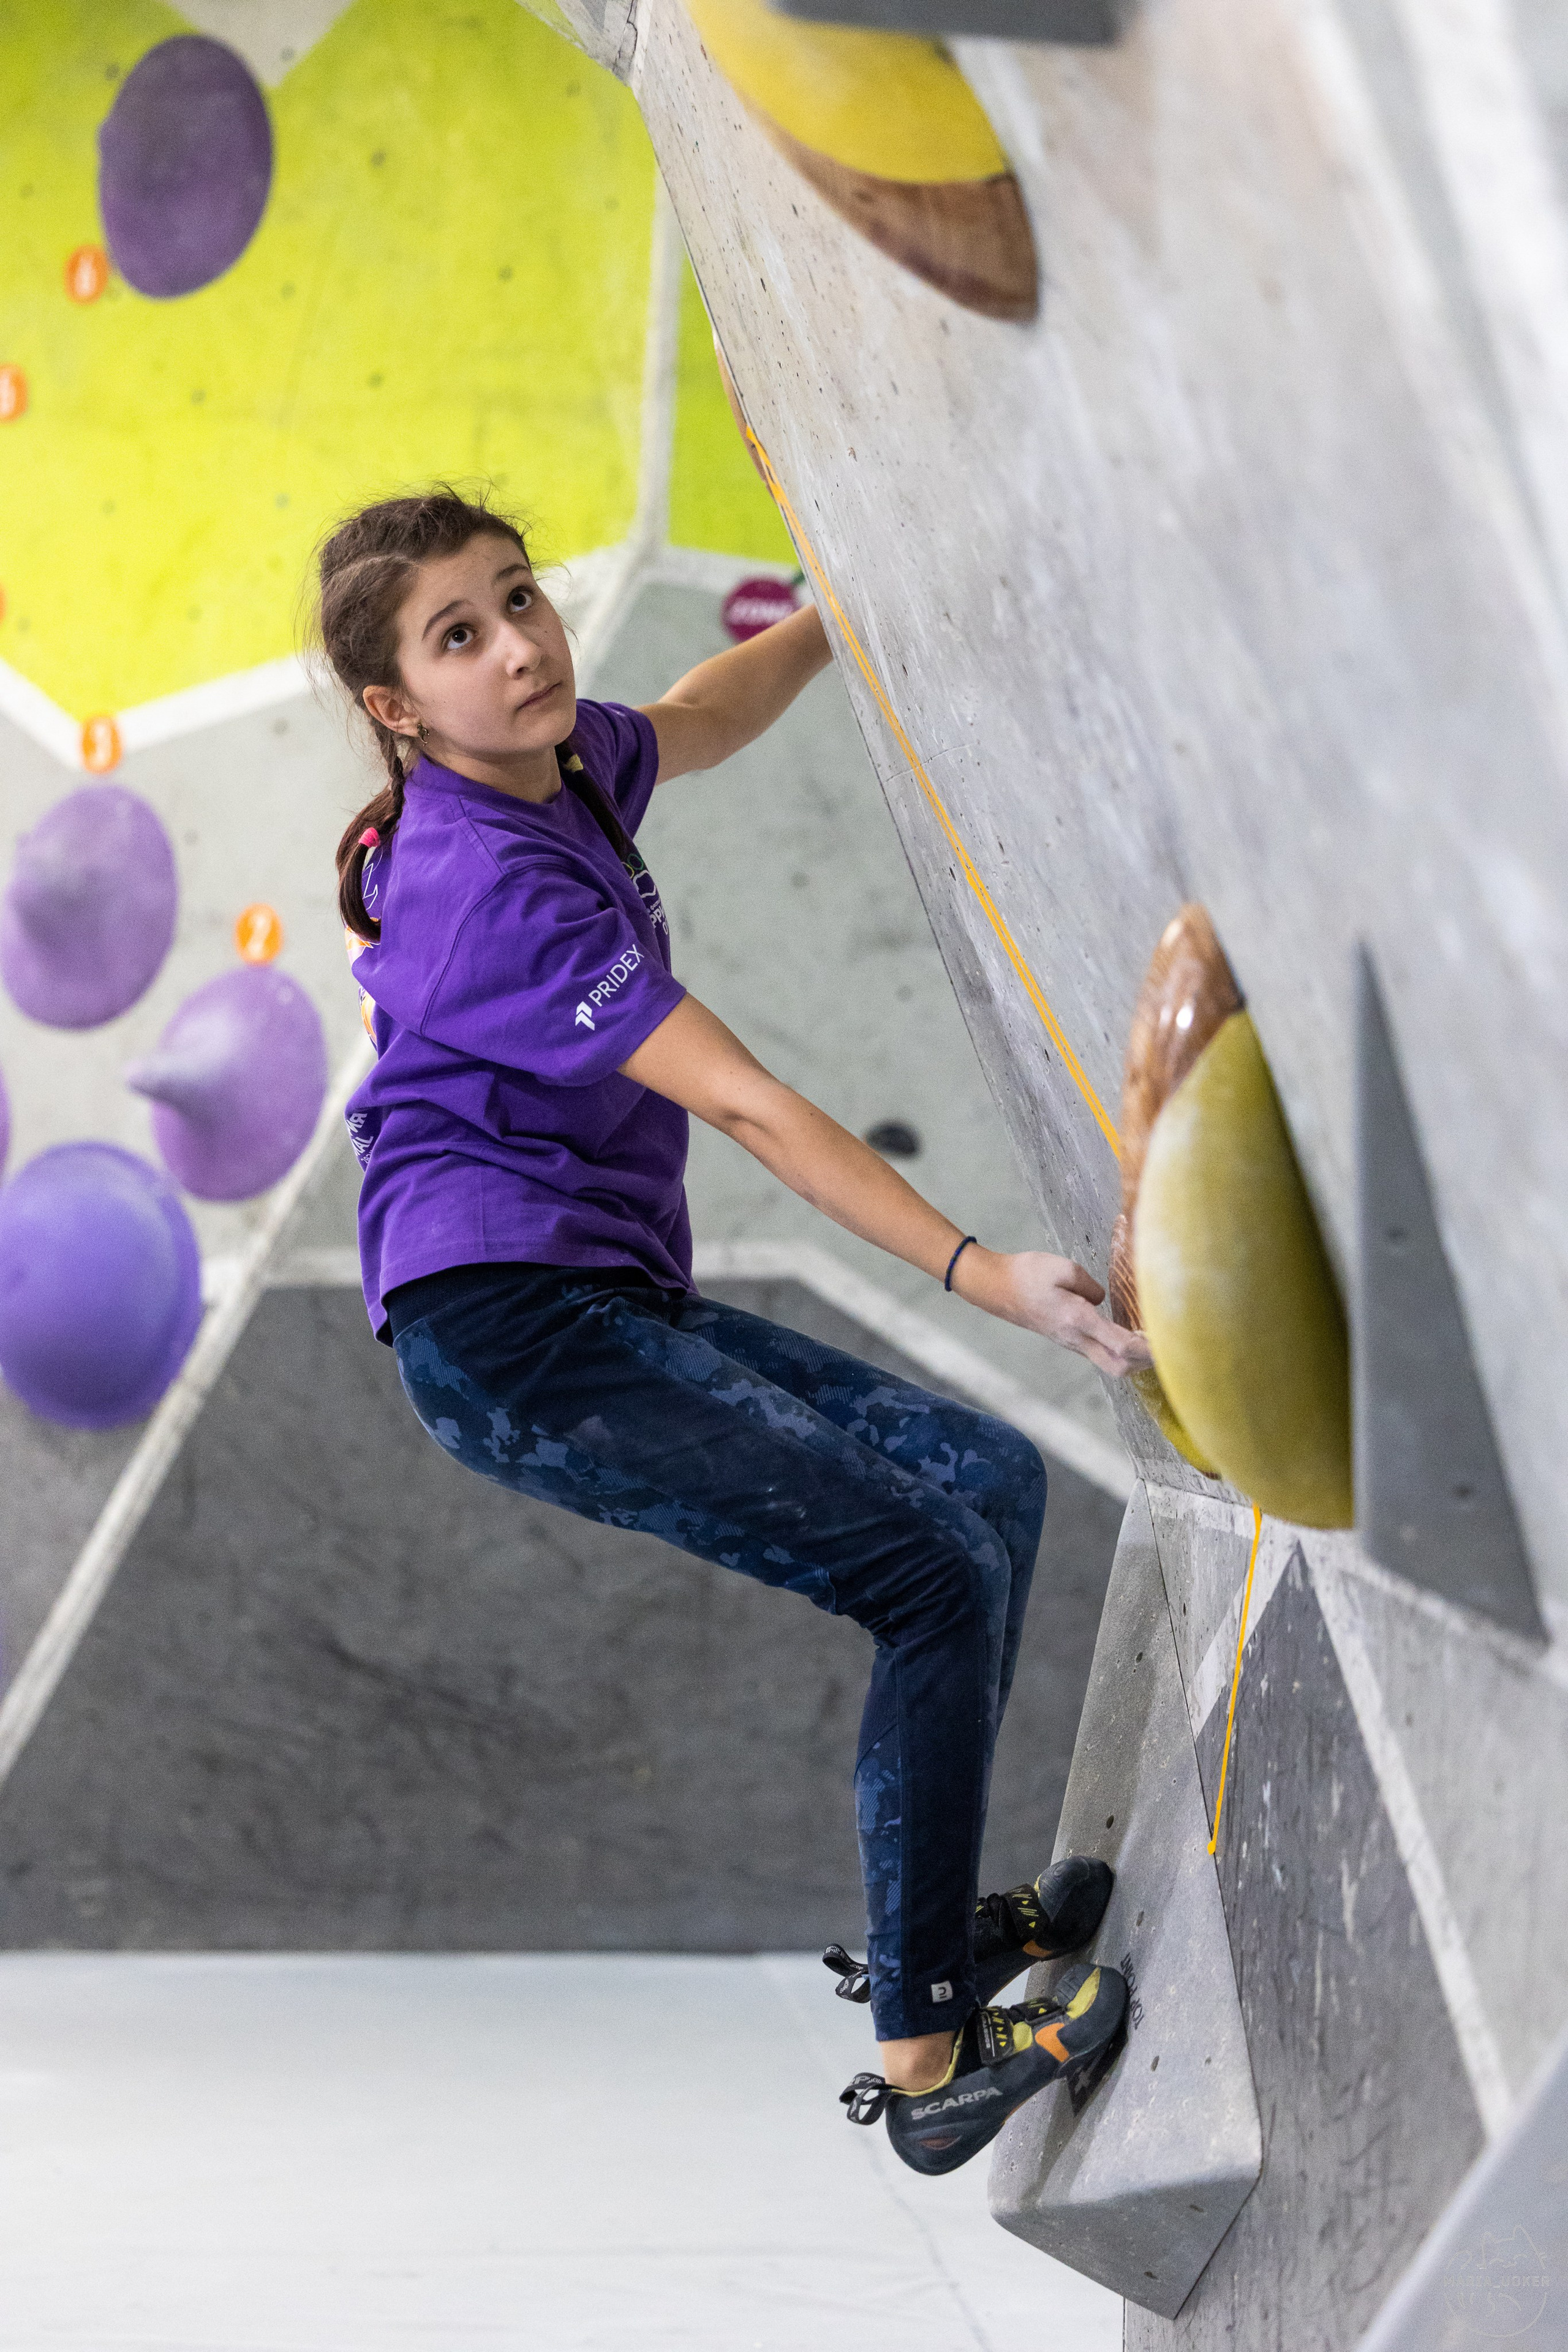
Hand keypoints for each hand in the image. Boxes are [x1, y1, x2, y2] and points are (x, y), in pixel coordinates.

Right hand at [955, 1248, 1154, 1378]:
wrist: (995, 1288)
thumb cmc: (1025, 1274)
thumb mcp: (1061, 1267)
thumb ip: (1089, 1285)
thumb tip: (1101, 1299)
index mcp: (1077, 1320)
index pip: (1120, 1344)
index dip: (1147, 1347)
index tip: (1167, 1341)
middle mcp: (1075, 1338)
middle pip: (1118, 1367)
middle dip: (1144, 1362)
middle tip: (1165, 1344)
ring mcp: (1071, 1342)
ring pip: (1109, 1363)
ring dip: (1134, 1358)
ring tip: (1152, 1339)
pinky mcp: (1068, 1339)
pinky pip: (1100, 1353)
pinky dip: (1120, 1350)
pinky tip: (1130, 1334)